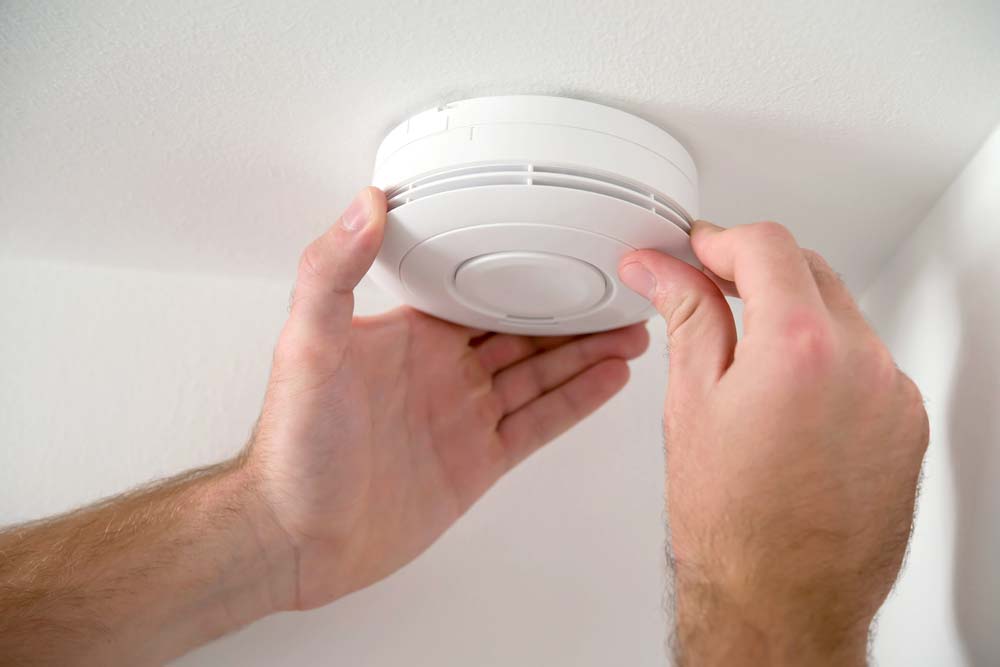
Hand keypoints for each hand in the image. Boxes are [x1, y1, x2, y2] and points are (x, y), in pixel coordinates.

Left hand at [246, 187, 648, 608]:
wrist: (298, 536)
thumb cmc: (293, 446)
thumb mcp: (307, 345)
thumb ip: (332, 272)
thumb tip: (362, 204)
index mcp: (409, 337)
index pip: (477, 291)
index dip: (522, 269)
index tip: (560, 247)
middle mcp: (441, 372)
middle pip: (522, 331)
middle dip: (570, 311)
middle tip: (617, 290)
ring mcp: (463, 417)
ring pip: (540, 374)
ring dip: (586, 352)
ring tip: (632, 330)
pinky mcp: (478, 461)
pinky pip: (538, 423)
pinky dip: (577, 401)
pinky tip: (608, 379)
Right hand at [618, 221, 928, 665]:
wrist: (780, 601)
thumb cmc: (731, 522)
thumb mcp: (690, 401)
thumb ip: (685, 316)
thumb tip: (661, 270)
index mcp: (800, 347)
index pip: (766, 246)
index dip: (720, 240)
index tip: (695, 252)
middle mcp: (862, 362)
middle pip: (810, 270)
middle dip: (756, 270)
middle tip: (709, 290)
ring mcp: (892, 395)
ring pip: (842, 314)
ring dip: (793, 313)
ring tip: (744, 355)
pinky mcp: (907, 424)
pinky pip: (866, 362)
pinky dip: (826, 357)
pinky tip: (788, 396)